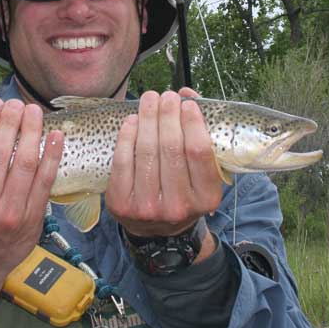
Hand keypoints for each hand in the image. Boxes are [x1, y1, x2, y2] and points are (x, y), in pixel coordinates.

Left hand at [105, 89, 221, 256]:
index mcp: (206, 199)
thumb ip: (200, 138)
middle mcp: (178, 206)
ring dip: (148, 118)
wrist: (158, 231)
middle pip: (171, 147)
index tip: (187, 104)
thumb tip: (186, 97)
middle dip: (167, 114)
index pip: (199, 152)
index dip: (192, 122)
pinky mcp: (122, 204)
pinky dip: (127, 136)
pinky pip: (123, 161)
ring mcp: (147, 208)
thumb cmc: (184, 192)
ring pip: (146, 151)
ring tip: (150, 99)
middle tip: (166, 96)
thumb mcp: (202, 176)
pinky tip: (133, 120)